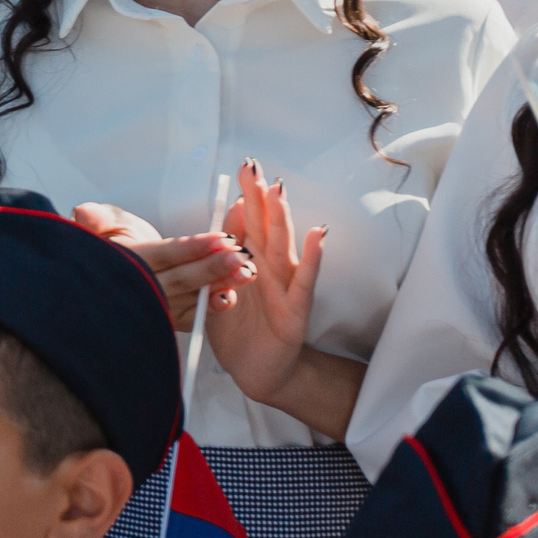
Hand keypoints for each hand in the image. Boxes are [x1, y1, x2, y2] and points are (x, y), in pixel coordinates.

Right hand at [72, 201, 249, 328]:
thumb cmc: (114, 245)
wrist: (110, 276)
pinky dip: (211, 310)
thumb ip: (96, 218)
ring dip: (221, 286)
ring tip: (246, 273)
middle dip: (213, 267)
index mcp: (126, 261)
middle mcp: (141, 288)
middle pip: (182, 279)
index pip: (164, 255)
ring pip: (192, 298)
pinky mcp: (167, 320)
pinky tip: (229, 298)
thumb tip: (83, 213)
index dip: (193, 247)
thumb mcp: (101, 224)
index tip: (222, 238)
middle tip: (241, 257)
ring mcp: (155, 308)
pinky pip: (192, 318)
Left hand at [208, 161, 326, 405]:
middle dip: (259, 197)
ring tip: (279, 191)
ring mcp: (284, 287)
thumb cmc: (238, 327)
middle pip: (264, 227)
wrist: (256, 370)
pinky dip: (312, 257)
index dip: (246, 197)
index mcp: (248, 263)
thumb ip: (219, 261)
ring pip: (282, 246)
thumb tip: (221, 225)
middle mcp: (269, 269)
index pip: (247, 224)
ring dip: (281, 218)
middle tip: (255, 167)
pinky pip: (303, 281)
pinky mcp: (295, 310)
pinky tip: (318, 234)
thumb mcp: (219, 290)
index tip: (245, 167)